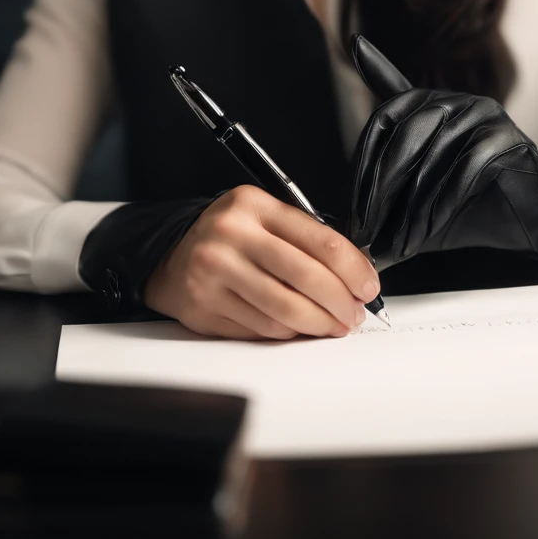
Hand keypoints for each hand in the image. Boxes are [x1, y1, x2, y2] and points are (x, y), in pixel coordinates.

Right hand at [143, 184, 380, 339]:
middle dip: (340, 302)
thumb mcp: (262, 217)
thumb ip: (302, 237)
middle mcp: (232, 235)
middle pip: (305, 276)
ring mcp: (215, 272)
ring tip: (333, 326)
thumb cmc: (229, 238)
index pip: (319, 238)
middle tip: (354, 314)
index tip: (368, 286)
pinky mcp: (206, 307)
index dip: (352, 268)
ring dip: (319, 324)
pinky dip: (288, 333)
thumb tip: (353, 274)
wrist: (170, 257)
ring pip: (285, 309)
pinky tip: (298, 328)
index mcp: (253, 205)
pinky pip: (262, 328)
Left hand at [348, 35, 537, 268]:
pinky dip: (440, 206)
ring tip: (398, 242)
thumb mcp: (415, 200)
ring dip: (409, 207)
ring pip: (433, 156)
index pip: (383, 119)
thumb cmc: (470, 206)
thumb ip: (382, 202)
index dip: (361, 164)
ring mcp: (484, 115)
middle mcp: (455, 101)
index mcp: (429, 103)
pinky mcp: (507, 139)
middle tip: (366, 228)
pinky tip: (426, 234)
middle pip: (404, 134)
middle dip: (380, 187)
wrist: (530, 216)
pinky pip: (465, 170)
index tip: (351, 206)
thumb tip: (342, 234)